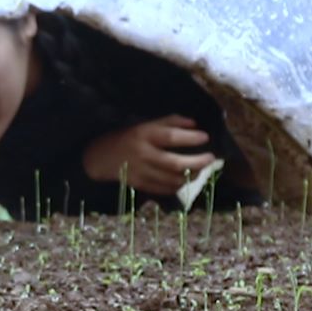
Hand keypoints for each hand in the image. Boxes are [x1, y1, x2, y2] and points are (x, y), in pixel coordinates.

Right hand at [82, 115, 216, 194]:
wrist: (101, 156)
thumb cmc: (127, 136)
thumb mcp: (145, 124)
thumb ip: (170, 122)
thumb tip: (194, 124)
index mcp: (144, 135)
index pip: (171, 137)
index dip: (190, 138)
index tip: (205, 137)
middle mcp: (143, 154)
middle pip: (175, 163)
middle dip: (196, 162)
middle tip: (210, 158)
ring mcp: (141, 172)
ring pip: (171, 179)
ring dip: (190, 176)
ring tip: (200, 170)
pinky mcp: (139, 185)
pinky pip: (163, 189)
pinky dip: (177, 185)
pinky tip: (184, 179)